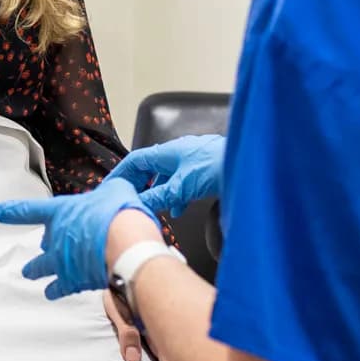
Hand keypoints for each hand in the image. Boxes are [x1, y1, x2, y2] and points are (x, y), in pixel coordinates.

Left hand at [0, 176, 153, 298]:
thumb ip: (110, 191)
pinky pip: (58, 288)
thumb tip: (117, 190)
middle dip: (43, 246)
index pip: (29, 210)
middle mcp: (56, 237)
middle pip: (42, 243)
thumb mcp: (117, 190)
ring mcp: (61, 261)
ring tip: (30, 274)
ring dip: (36, 270)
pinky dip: (55, 290)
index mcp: (61, 212)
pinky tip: (52, 293)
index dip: (10, 211)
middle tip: (41, 248)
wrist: (126, 246)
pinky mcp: (72, 281)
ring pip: (41, 267)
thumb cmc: (120, 215)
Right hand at [109, 135, 226, 216]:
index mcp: (167, 152)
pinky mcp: (202, 169)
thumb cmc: (216, 167)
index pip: (135, 161)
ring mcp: (190, 160)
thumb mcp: (181, 187)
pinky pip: (181, 181)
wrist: (247, 164)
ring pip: (166, 176)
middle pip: (150, 169)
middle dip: (140, 186)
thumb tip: (139, 205)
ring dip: (159, 192)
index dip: (121, 173)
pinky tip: (179, 208)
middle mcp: (177, 153)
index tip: (112, 186)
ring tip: (156, 208)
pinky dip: (176, 195)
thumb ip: (159, 197)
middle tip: (133, 200)